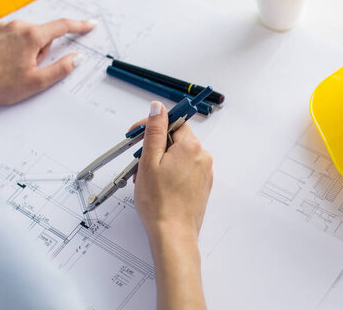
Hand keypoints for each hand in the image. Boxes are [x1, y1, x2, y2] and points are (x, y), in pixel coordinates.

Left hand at [0, 18, 94, 115]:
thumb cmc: (1, 85)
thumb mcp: (38, 82)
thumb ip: (62, 68)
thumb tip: (77, 58)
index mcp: (31, 36)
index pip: (62, 26)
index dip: (79, 26)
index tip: (90, 24)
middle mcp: (18, 26)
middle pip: (43, 35)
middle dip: (42, 51)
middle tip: (29, 69)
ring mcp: (4, 26)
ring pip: (28, 35)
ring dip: (28, 49)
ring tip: (14, 67)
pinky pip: (14, 36)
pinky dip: (15, 47)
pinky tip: (5, 61)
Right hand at [134, 101, 212, 309]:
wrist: (173, 235)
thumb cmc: (159, 203)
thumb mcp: (149, 161)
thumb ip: (154, 131)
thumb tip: (158, 108)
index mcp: (191, 146)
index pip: (173, 122)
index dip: (152, 126)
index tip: (137, 133)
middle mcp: (203, 156)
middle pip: (175, 139)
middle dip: (154, 147)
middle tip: (138, 162)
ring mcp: (204, 172)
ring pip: (178, 155)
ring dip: (160, 161)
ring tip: (146, 179)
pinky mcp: (202, 185)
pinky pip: (184, 169)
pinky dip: (169, 172)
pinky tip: (157, 186)